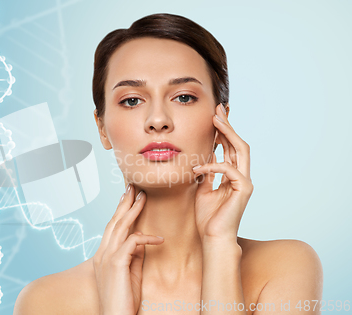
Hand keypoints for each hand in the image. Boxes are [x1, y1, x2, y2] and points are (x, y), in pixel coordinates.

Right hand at [92, 184, 164, 314]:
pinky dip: (147, 238)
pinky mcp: (115, 263)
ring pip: (121, 226)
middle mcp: (102, 253)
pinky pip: (133, 242)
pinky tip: (160, 239)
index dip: (120, 211)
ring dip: (133, 209)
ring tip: (143, 196)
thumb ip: (133, 255)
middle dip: (124, 203)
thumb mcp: (130, 273)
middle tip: (133, 187)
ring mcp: (107, 257)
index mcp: (104, 255)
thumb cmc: (123, 300)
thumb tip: (141, 240)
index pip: (112, 227)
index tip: (128, 198)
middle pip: (114, 221)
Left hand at [193, 103, 253, 242]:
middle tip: (218, 109)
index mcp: (232, 176)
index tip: (213, 116)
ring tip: (215, 120)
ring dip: (228, 133)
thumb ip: (206, 173)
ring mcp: (245, 182)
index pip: (228, 148)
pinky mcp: (244, 189)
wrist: (213, 237)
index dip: (222, 132)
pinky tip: (197, 168)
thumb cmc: (207, 217)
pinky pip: (228, 169)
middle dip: (227, 125)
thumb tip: (202, 157)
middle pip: (237, 144)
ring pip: (240, 150)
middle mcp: (241, 176)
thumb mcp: (203, 189)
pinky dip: (211, 166)